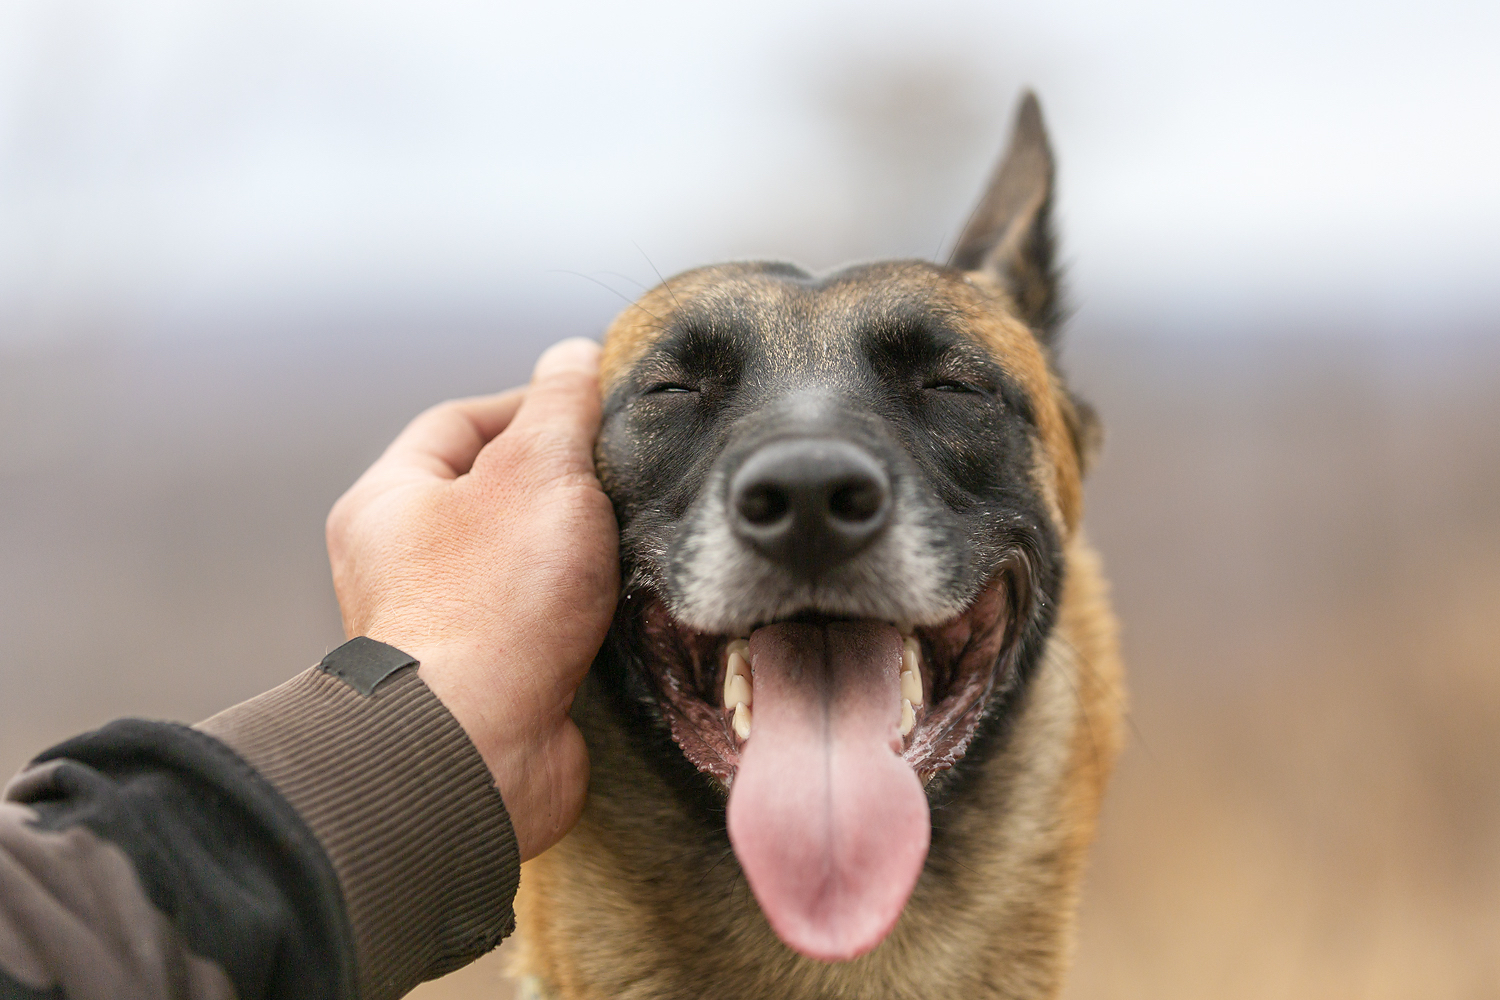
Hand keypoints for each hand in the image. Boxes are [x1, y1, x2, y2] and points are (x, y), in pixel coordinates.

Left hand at [325, 338, 617, 860]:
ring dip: (578, 553)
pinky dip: (582, 612)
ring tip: (631, 541)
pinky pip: (541, 624)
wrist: (479, 750)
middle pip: (493, 493)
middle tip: (622, 479)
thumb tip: (574, 354)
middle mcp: (402, 564)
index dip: (531, 404)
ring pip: (522, 562)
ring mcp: (444, 626)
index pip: (461, 421)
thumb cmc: (494, 604)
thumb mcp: (540, 471)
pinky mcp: (489, 680)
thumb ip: (562, 405)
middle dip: (562, 484)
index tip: (596, 408)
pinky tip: (624, 606)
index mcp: (389, 502)